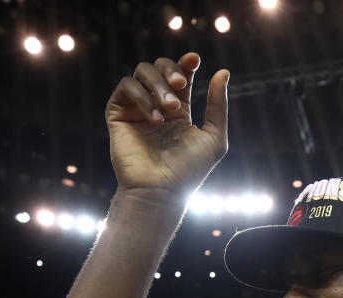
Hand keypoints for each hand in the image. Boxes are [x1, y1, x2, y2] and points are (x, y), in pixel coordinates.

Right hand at [105, 52, 228, 195]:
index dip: (186, 64)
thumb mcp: (214, 137)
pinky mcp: (118, 115)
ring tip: (171, 109)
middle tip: (181, 85)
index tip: (194, 60)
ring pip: (141, 72)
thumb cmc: (189, 171)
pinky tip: (156, 119)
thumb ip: (218, 105)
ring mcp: (136, 110)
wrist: (160, 192)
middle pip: (159, 68)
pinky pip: (125, 88)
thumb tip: (223, 72)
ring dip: (158, 84)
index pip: (180, 75)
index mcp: (179, 111)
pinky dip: (141, 96)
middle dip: (172, 71)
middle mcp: (156, 107)